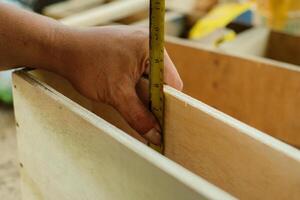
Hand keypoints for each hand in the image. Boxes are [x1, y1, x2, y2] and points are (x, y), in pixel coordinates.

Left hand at [53, 25, 182, 144]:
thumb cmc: (87, 66)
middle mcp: (148, 43)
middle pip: (163, 80)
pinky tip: (126, 93)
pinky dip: (137, 85)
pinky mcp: (129, 49)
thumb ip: (138, 116)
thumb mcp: (116, 95)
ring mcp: (138, 44)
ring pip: (151, 77)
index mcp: (151, 47)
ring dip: (144, 93)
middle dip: (154, 99)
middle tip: (146, 117)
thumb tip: (156, 135)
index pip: (172, 82)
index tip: (160, 122)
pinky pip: (141, 71)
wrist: (62, 49)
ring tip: (131, 103)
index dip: (167, 104)